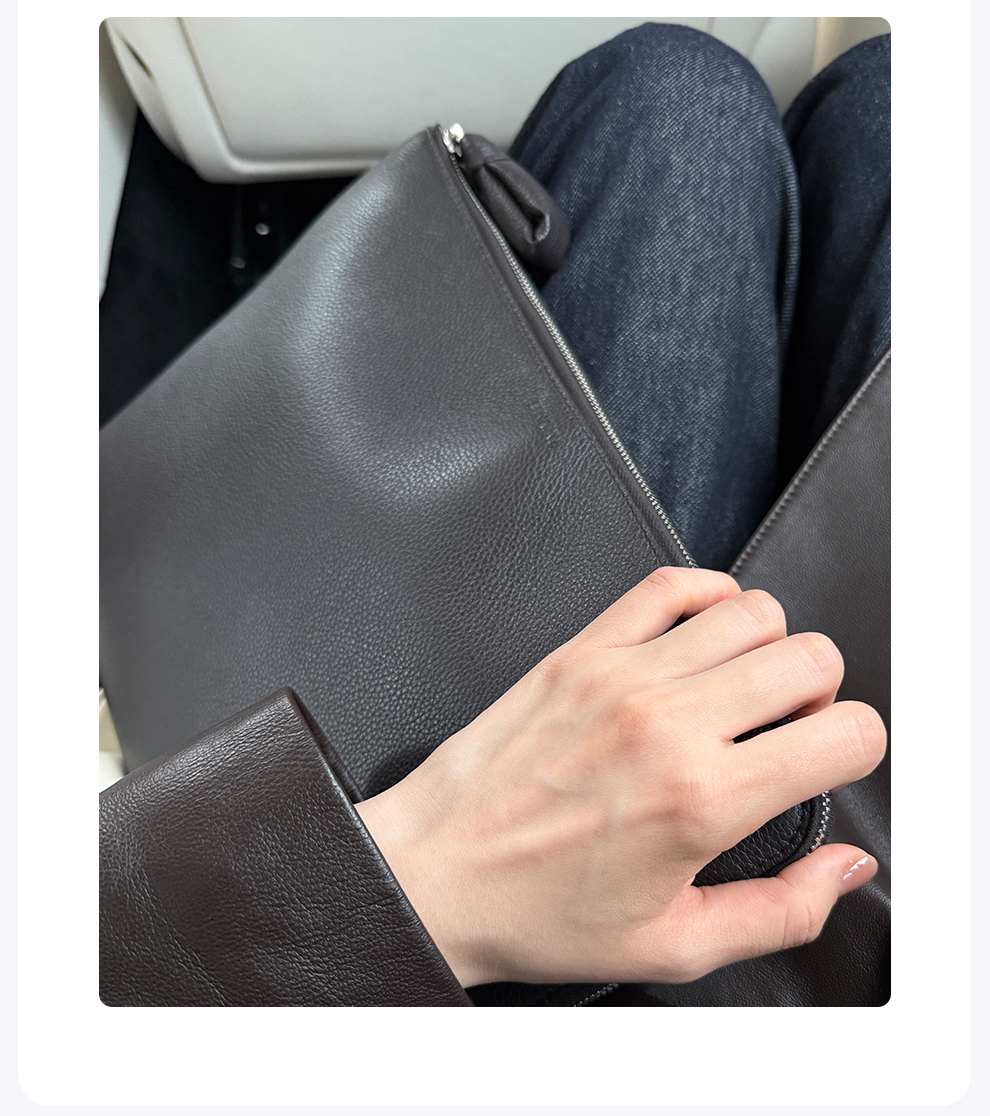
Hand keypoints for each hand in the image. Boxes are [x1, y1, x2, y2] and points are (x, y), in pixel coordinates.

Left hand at [355, 567, 885, 988]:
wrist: (434, 873)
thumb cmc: (538, 914)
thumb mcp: (675, 945)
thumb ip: (782, 911)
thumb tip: (847, 866)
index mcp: (705, 800)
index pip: (847, 733)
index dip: (856, 748)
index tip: (830, 762)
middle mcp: (670, 724)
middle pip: (811, 658)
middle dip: (820, 694)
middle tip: (786, 729)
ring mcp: (622, 676)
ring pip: (753, 612)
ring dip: (768, 647)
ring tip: (741, 688)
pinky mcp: (580, 651)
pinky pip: (669, 586)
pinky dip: (707, 596)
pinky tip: (701, 635)